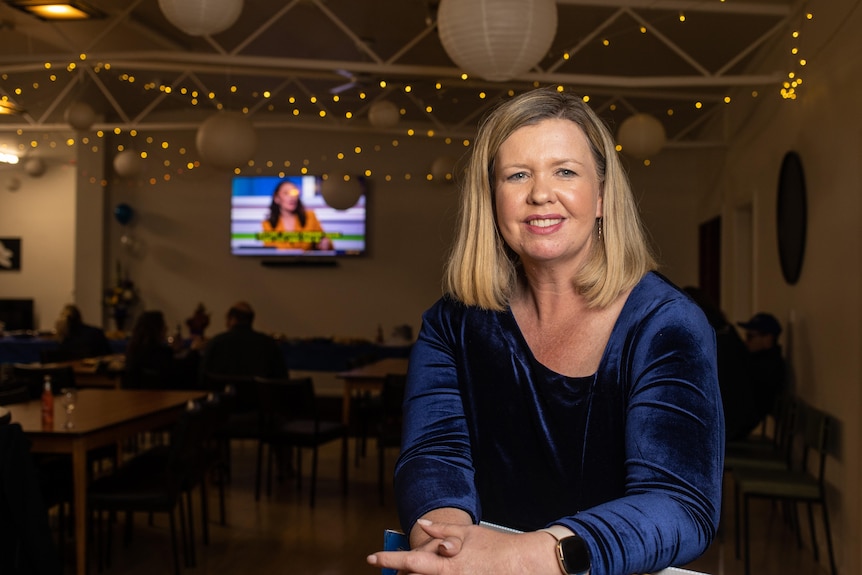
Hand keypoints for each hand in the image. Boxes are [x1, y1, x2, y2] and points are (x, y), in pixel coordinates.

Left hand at [366, 519, 557, 574]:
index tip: (372, 558)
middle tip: (390, 571)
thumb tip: (423, 524)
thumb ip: (443, 532)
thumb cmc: (496, 547)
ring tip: (405, 574)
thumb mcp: (468, 533)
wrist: (522, 563)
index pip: (410, 562)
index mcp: (446, 564)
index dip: (389, 560)